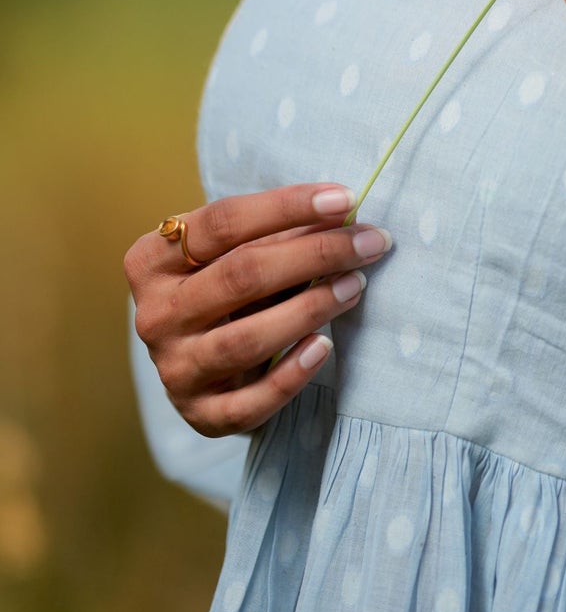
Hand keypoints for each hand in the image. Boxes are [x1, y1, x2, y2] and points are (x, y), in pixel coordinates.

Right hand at [124, 184, 393, 436]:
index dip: (287, 206)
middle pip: (240, 276)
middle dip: (314, 253)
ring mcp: (173, 369)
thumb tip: (341, 209)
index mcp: (152, 260)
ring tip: (355, 285)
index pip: (223, 222)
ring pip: (245, 340)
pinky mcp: (199, 414)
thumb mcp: (237, 253)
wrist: (200, 362)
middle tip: (368, 242)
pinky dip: (290, 375)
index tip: (344, 197)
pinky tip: (324, 346)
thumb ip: (278, 233)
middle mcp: (154, 315)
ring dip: (310, 308)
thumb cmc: (226, 291)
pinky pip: (248, 403)